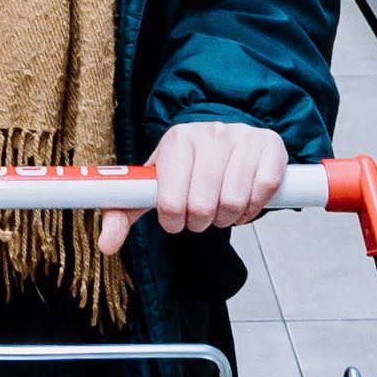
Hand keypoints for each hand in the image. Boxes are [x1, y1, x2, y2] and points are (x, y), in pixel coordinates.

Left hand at [102, 122, 287, 254]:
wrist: (228, 141)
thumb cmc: (188, 168)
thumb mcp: (154, 185)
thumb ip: (124, 212)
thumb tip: (106, 244)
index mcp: (177, 140)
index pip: (170, 200)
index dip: (173, 220)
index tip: (175, 220)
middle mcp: (210, 133)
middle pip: (203, 205)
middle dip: (201, 221)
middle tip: (200, 215)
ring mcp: (242, 137)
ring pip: (234, 202)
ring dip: (227, 217)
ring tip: (221, 208)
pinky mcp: (270, 145)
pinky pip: (263, 192)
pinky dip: (253, 208)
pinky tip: (245, 200)